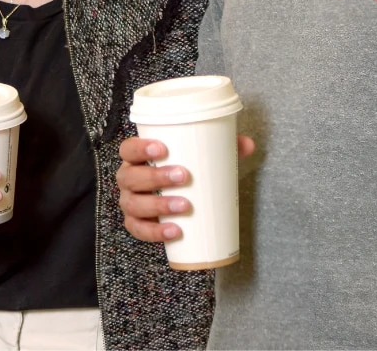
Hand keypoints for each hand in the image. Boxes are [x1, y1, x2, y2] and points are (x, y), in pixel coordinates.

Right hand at [117, 134, 254, 241]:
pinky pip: (139, 230)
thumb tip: (248, 144)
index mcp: (137, 158)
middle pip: (131, 177)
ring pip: (134, 204)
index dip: (140, 147)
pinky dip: (155, 232)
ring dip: (158, 205)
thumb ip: (222, 148)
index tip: (163, 148)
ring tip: (185, 205)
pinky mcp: (137, 224)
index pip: (128, 149)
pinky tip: (175, 231)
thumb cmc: (183, 172)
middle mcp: (128, 179)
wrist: (177, 200)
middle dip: (156, 176)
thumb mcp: (200, 158)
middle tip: (184, 176)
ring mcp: (130, 202)